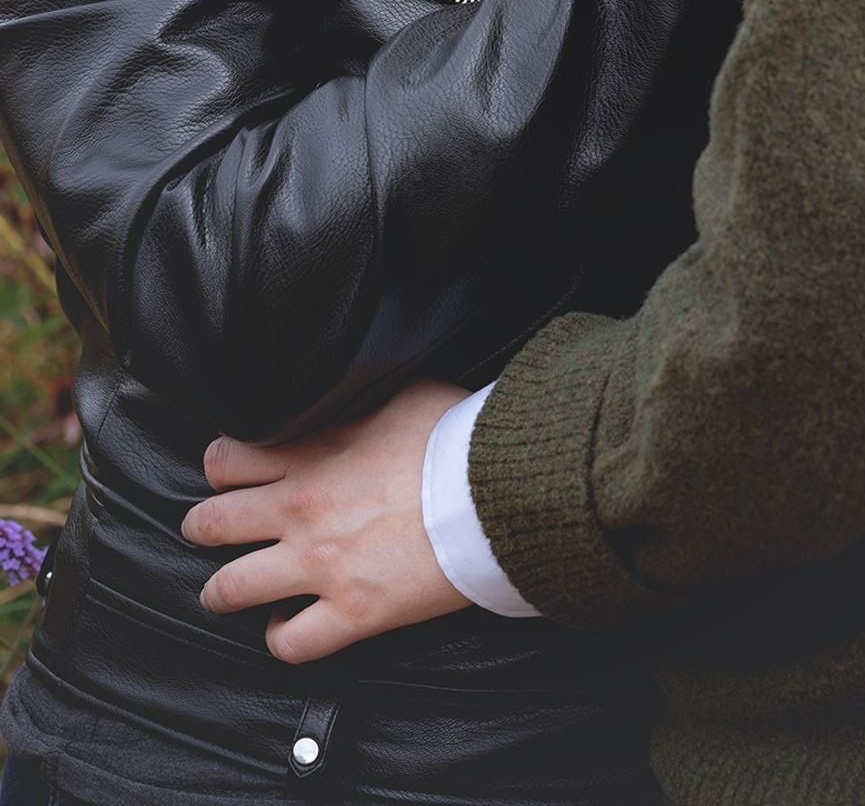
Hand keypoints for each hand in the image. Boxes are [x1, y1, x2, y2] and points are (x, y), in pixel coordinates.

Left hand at [181, 378, 471, 662]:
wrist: (497, 488)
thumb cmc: (460, 437)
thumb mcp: (400, 392)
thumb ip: (359, 397)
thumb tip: (352, 385)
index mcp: (313, 451)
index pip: (228, 461)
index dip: (220, 469)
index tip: (227, 476)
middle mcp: (303, 507)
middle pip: (214, 524)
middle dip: (204, 528)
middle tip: (209, 531)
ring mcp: (322, 564)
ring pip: (232, 588)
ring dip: (221, 591)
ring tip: (224, 592)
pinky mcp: (353, 612)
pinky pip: (290, 643)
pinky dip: (281, 637)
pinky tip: (287, 625)